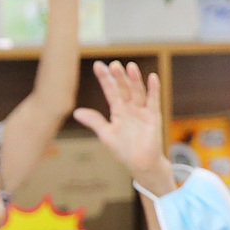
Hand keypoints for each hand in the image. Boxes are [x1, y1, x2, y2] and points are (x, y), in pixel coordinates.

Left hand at [75, 62, 173, 192]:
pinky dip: (153, 89)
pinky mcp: (153, 117)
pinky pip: (153, 101)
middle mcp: (130, 107)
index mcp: (118, 110)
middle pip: (124, 88)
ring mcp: (142, 111)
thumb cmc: (124, 150)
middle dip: (118, 77)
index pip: (110, 90)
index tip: (98, 66)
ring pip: (137, 92)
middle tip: (113, 64)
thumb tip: (76, 112)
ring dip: (134, 80)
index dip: (105, 79)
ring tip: (130, 66)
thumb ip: (94, 122)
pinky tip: (152, 77)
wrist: (140, 164)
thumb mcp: (106, 135)